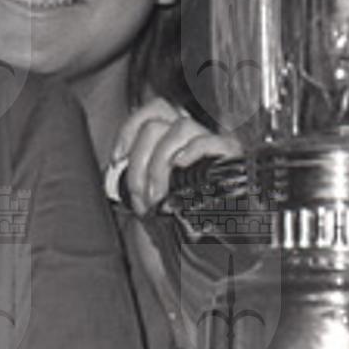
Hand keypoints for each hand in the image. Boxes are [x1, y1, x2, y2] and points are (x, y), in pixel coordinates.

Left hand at [108, 100, 241, 216]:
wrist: (218, 239)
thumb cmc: (184, 215)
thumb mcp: (155, 191)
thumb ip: (140, 172)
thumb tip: (117, 167)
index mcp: (175, 137)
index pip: (152, 110)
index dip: (129, 129)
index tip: (118, 159)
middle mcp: (193, 134)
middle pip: (156, 125)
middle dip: (139, 162)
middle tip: (140, 193)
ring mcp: (213, 141)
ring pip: (180, 127)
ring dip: (159, 163)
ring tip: (158, 194)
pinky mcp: (231, 154)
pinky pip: (210, 141)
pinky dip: (191, 150)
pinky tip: (181, 166)